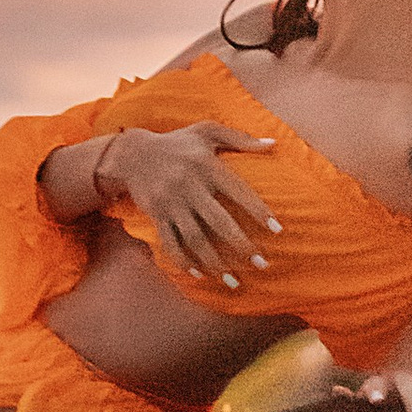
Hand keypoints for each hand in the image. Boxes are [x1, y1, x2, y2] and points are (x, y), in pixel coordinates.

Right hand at [102, 122, 275, 287]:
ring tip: (233, 281)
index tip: (278, 230)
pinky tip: (198, 274)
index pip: (239, 191)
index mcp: (208, 166)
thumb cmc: (178, 141)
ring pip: (195, 238)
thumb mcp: (207, 130)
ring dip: (215, 262)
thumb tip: (274, 144)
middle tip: (262, 265)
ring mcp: (172, 202)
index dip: (259, 211)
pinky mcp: (157, 214)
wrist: (133, 152)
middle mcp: (190, 186)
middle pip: (219, 222)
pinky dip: (183, 260)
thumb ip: (240, 137)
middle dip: (242, 246)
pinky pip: (170, 242)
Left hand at [342, 314, 411, 411]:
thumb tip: (335, 390)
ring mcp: (407, 375)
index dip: (349, 393)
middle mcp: (389, 378)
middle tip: (374, 400)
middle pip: (381, 385)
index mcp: (375, 380)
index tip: (338, 391)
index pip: (360, 390)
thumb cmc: (393, 369)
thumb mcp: (376, 377)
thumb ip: (360, 391)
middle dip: (377, 391)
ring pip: (409, 389)